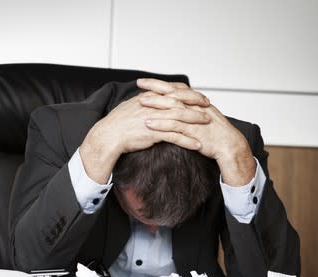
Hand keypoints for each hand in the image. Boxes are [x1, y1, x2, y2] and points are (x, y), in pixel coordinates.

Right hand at [79, 86, 209, 183]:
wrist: (108, 136)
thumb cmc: (117, 124)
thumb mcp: (130, 106)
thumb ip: (143, 101)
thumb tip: (148, 98)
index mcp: (149, 98)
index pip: (173, 91)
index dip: (187, 93)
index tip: (197, 95)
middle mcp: (154, 106)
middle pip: (180, 102)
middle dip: (196, 104)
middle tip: (208, 107)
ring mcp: (155, 119)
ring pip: (181, 118)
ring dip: (196, 121)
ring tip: (208, 124)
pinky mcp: (154, 133)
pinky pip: (176, 137)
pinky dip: (188, 141)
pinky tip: (197, 144)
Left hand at [140, 80, 255, 185]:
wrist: (229, 145)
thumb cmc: (214, 132)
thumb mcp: (201, 116)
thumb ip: (188, 109)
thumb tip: (174, 105)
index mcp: (195, 102)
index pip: (175, 87)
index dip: (159, 83)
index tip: (144, 81)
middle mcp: (195, 106)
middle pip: (173, 93)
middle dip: (155, 88)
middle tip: (139, 85)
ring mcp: (194, 118)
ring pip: (173, 107)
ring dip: (156, 104)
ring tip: (141, 102)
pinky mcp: (193, 132)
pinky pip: (175, 126)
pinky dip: (161, 124)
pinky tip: (149, 124)